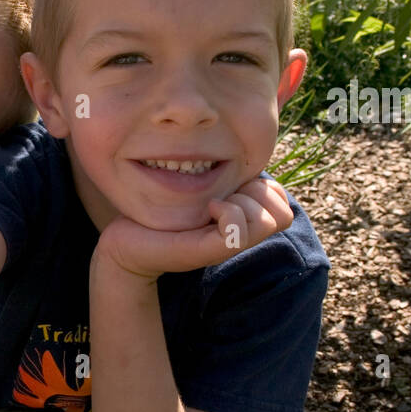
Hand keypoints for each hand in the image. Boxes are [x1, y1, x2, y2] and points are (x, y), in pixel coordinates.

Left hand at [95, 177, 294, 279]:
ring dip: (245, 204)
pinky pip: (240, 232)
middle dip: (259, 194)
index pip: (283, 204)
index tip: (234, 184)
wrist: (126, 241)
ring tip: (215, 203)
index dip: (267, 188)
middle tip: (224, 195)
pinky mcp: (209, 250)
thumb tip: (246, 160)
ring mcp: (226, 245)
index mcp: (240, 220)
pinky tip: (209, 208)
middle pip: (283, 214)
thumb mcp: (200, 190)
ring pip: (269, 222)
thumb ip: (224, 179)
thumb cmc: (159, 213)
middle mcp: (239, 235)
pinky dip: (230, 214)